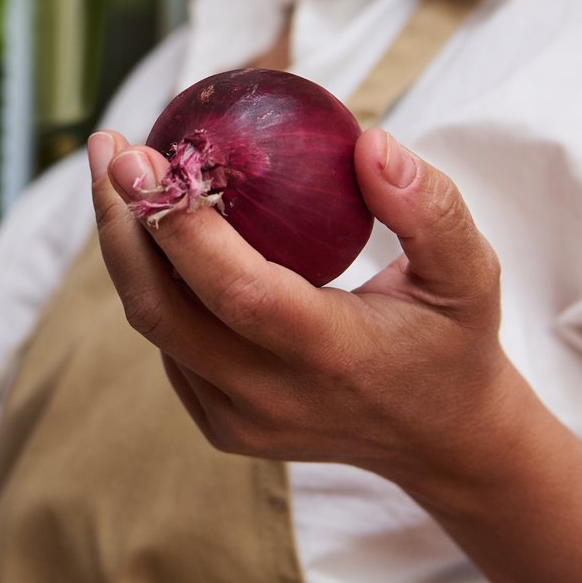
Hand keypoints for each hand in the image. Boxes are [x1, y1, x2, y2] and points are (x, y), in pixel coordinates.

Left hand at [86, 126, 526, 506]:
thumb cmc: (453, 340)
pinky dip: (154, 281)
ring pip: (154, 325)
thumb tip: (368, 140)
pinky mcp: (221, 426)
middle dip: (122, 222)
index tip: (143, 155)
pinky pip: (169, 344)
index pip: (236, 291)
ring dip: (126, 246)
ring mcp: (239, 419)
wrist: (442, 442)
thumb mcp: (470, 272)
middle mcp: (273, 398)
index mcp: (333, 357)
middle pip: (162, 310)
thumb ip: (431, 207)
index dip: (178, 224)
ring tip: (121, 170)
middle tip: (111, 147)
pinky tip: (155, 223)